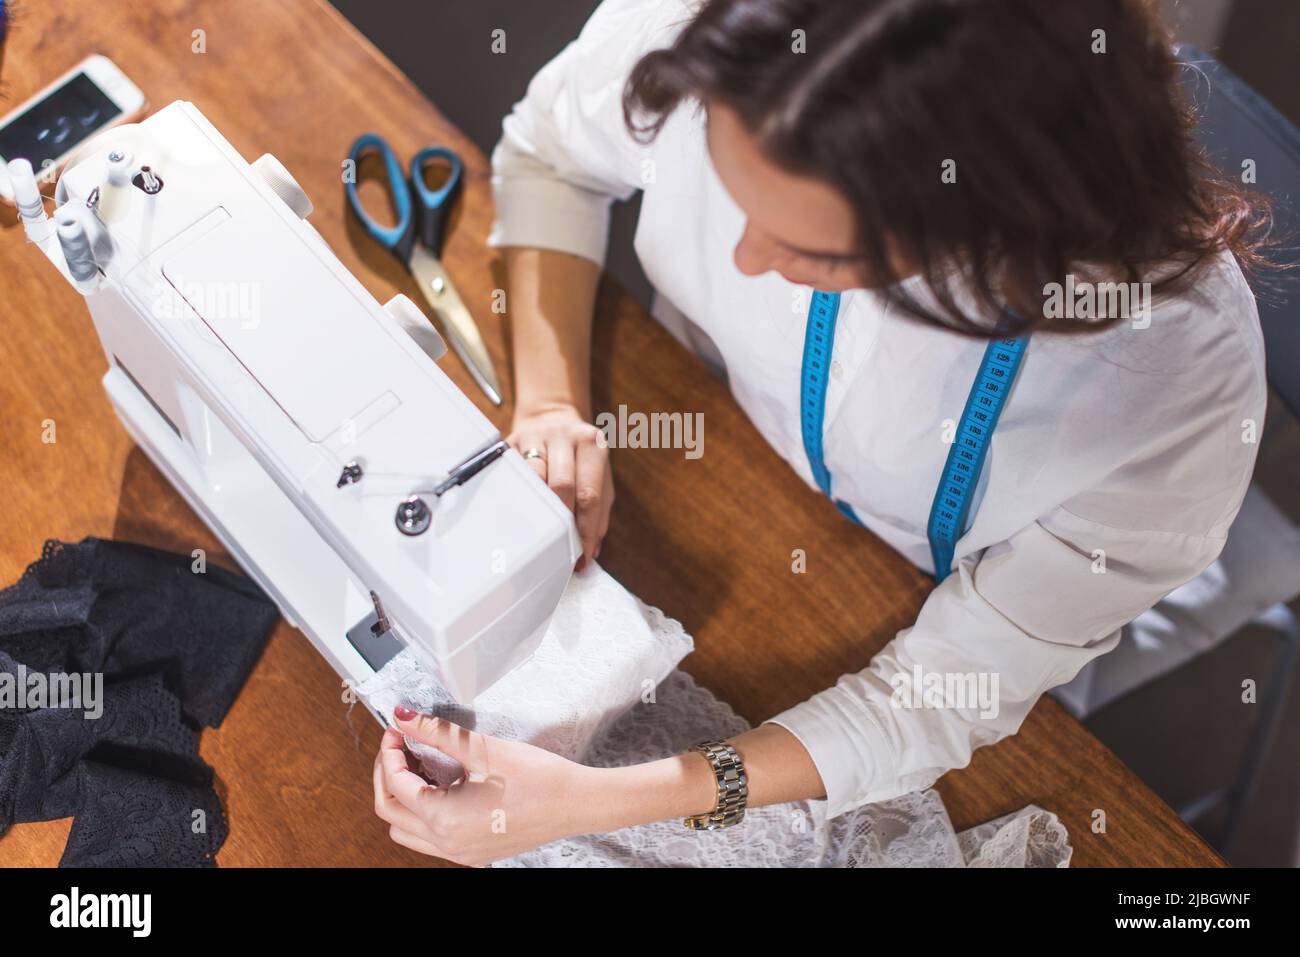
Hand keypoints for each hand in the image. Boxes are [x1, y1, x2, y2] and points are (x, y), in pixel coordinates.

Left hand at [373, 707, 598, 865]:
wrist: (577, 803)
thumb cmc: (539, 778)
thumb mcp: (483, 749)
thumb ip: (436, 733)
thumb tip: (403, 717)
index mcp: (445, 819)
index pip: (396, 784)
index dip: (390, 752)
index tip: (397, 730)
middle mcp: (448, 843)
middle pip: (390, 812)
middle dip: (387, 775)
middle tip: (399, 745)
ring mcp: (460, 853)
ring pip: (406, 831)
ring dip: (402, 798)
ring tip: (417, 766)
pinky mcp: (473, 853)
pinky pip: (430, 840)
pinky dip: (423, 813)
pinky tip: (441, 786)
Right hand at [507, 402, 612, 568]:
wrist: (551, 417)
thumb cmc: (579, 456)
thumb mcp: (599, 476)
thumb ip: (600, 513)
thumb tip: (591, 551)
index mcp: (592, 444)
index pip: (590, 495)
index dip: (585, 530)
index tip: (581, 557)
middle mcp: (565, 436)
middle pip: (562, 486)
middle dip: (562, 523)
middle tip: (560, 550)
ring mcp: (536, 437)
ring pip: (534, 479)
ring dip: (538, 512)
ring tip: (541, 535)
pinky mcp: (511, 443)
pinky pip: (512, 474)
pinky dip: (518, 497)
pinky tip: (521, 513)